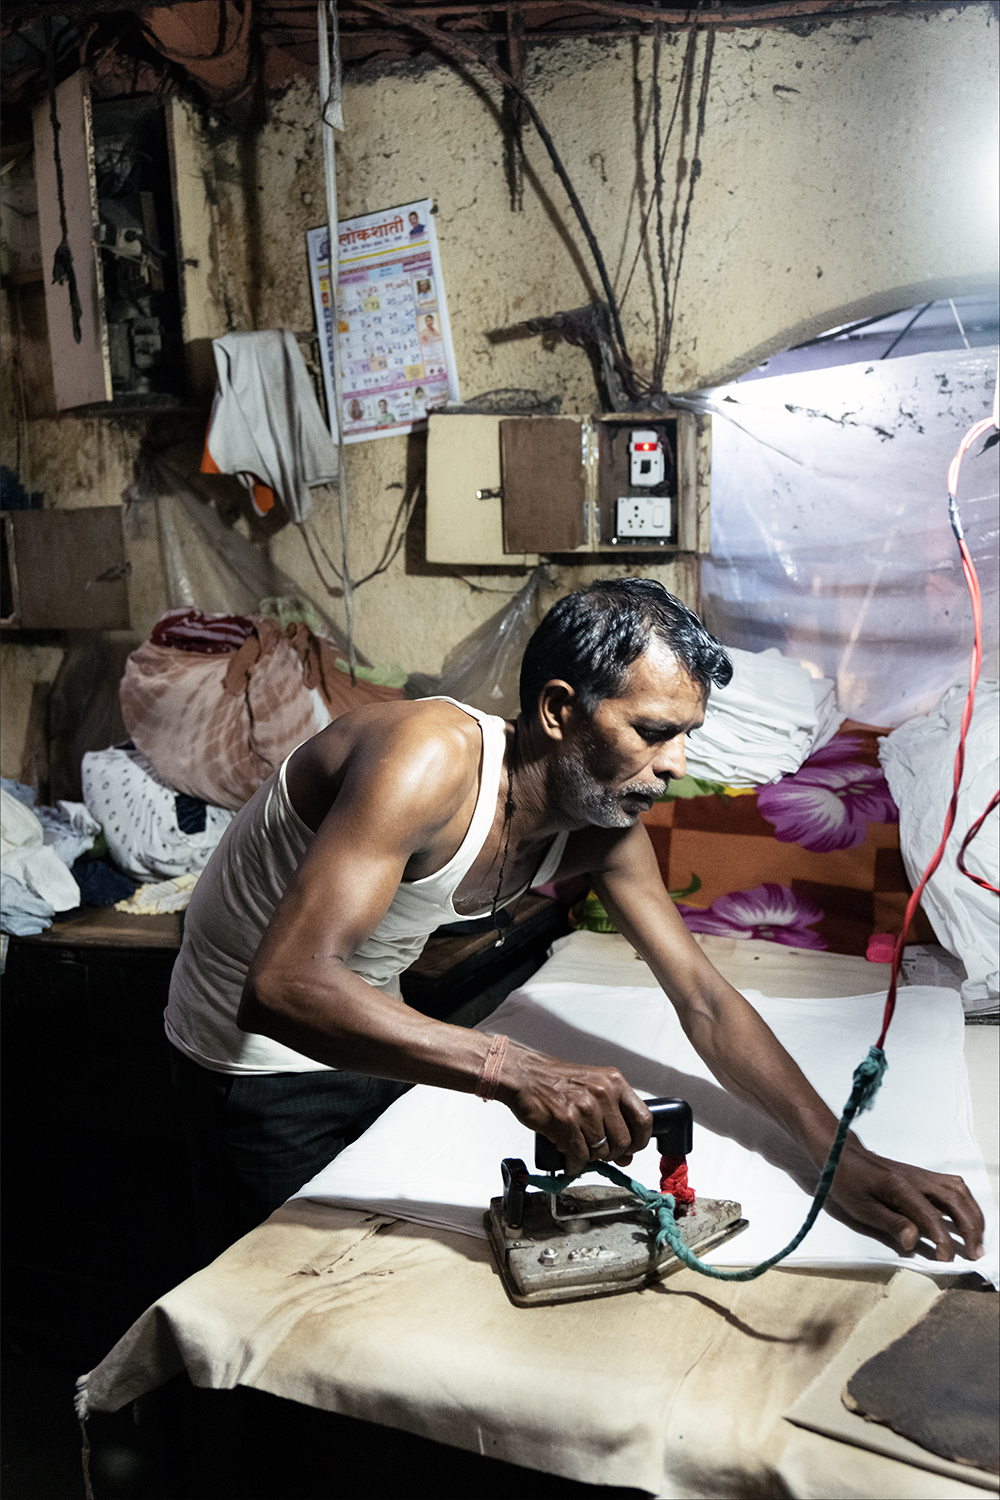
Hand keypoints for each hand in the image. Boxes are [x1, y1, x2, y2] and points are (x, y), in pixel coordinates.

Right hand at [499, 1048, 651, 1172]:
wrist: (524, 1075)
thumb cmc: (555, 1080)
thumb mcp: (593, 1086)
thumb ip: (612, 1115)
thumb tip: (626, 1153)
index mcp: (614, 1082)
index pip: (643, 1119)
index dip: (639, 1141)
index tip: (632, 1148)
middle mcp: (603, 1094)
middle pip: (623, 1141)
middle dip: (612, 1154)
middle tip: (600, 1152)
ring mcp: (584, 1109)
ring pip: (601, 1151)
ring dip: (590, 1157)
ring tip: (579, 1148)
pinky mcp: (565, 1123)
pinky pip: (579, 1156)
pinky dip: (575, 1164)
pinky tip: (569, 1159)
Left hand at [829, 1138, 984, 1261]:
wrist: (841, 1154)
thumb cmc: (847, 1182)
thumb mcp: (861, 1208)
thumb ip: (890, 1224)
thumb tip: (912, 1242)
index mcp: (900, 1187)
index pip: (931, 1216)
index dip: (943, 1241)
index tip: (946, 1261)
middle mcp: (916, 1178)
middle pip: (955, 1200)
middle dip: (970, 1228)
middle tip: (975, 1254)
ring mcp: (921, 1174)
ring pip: (959, 1191)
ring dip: (973, 1216)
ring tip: (976, 1241)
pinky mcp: (922, 1176)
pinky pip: (953, 1187)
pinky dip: (966, 1204)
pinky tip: (966, 1219)